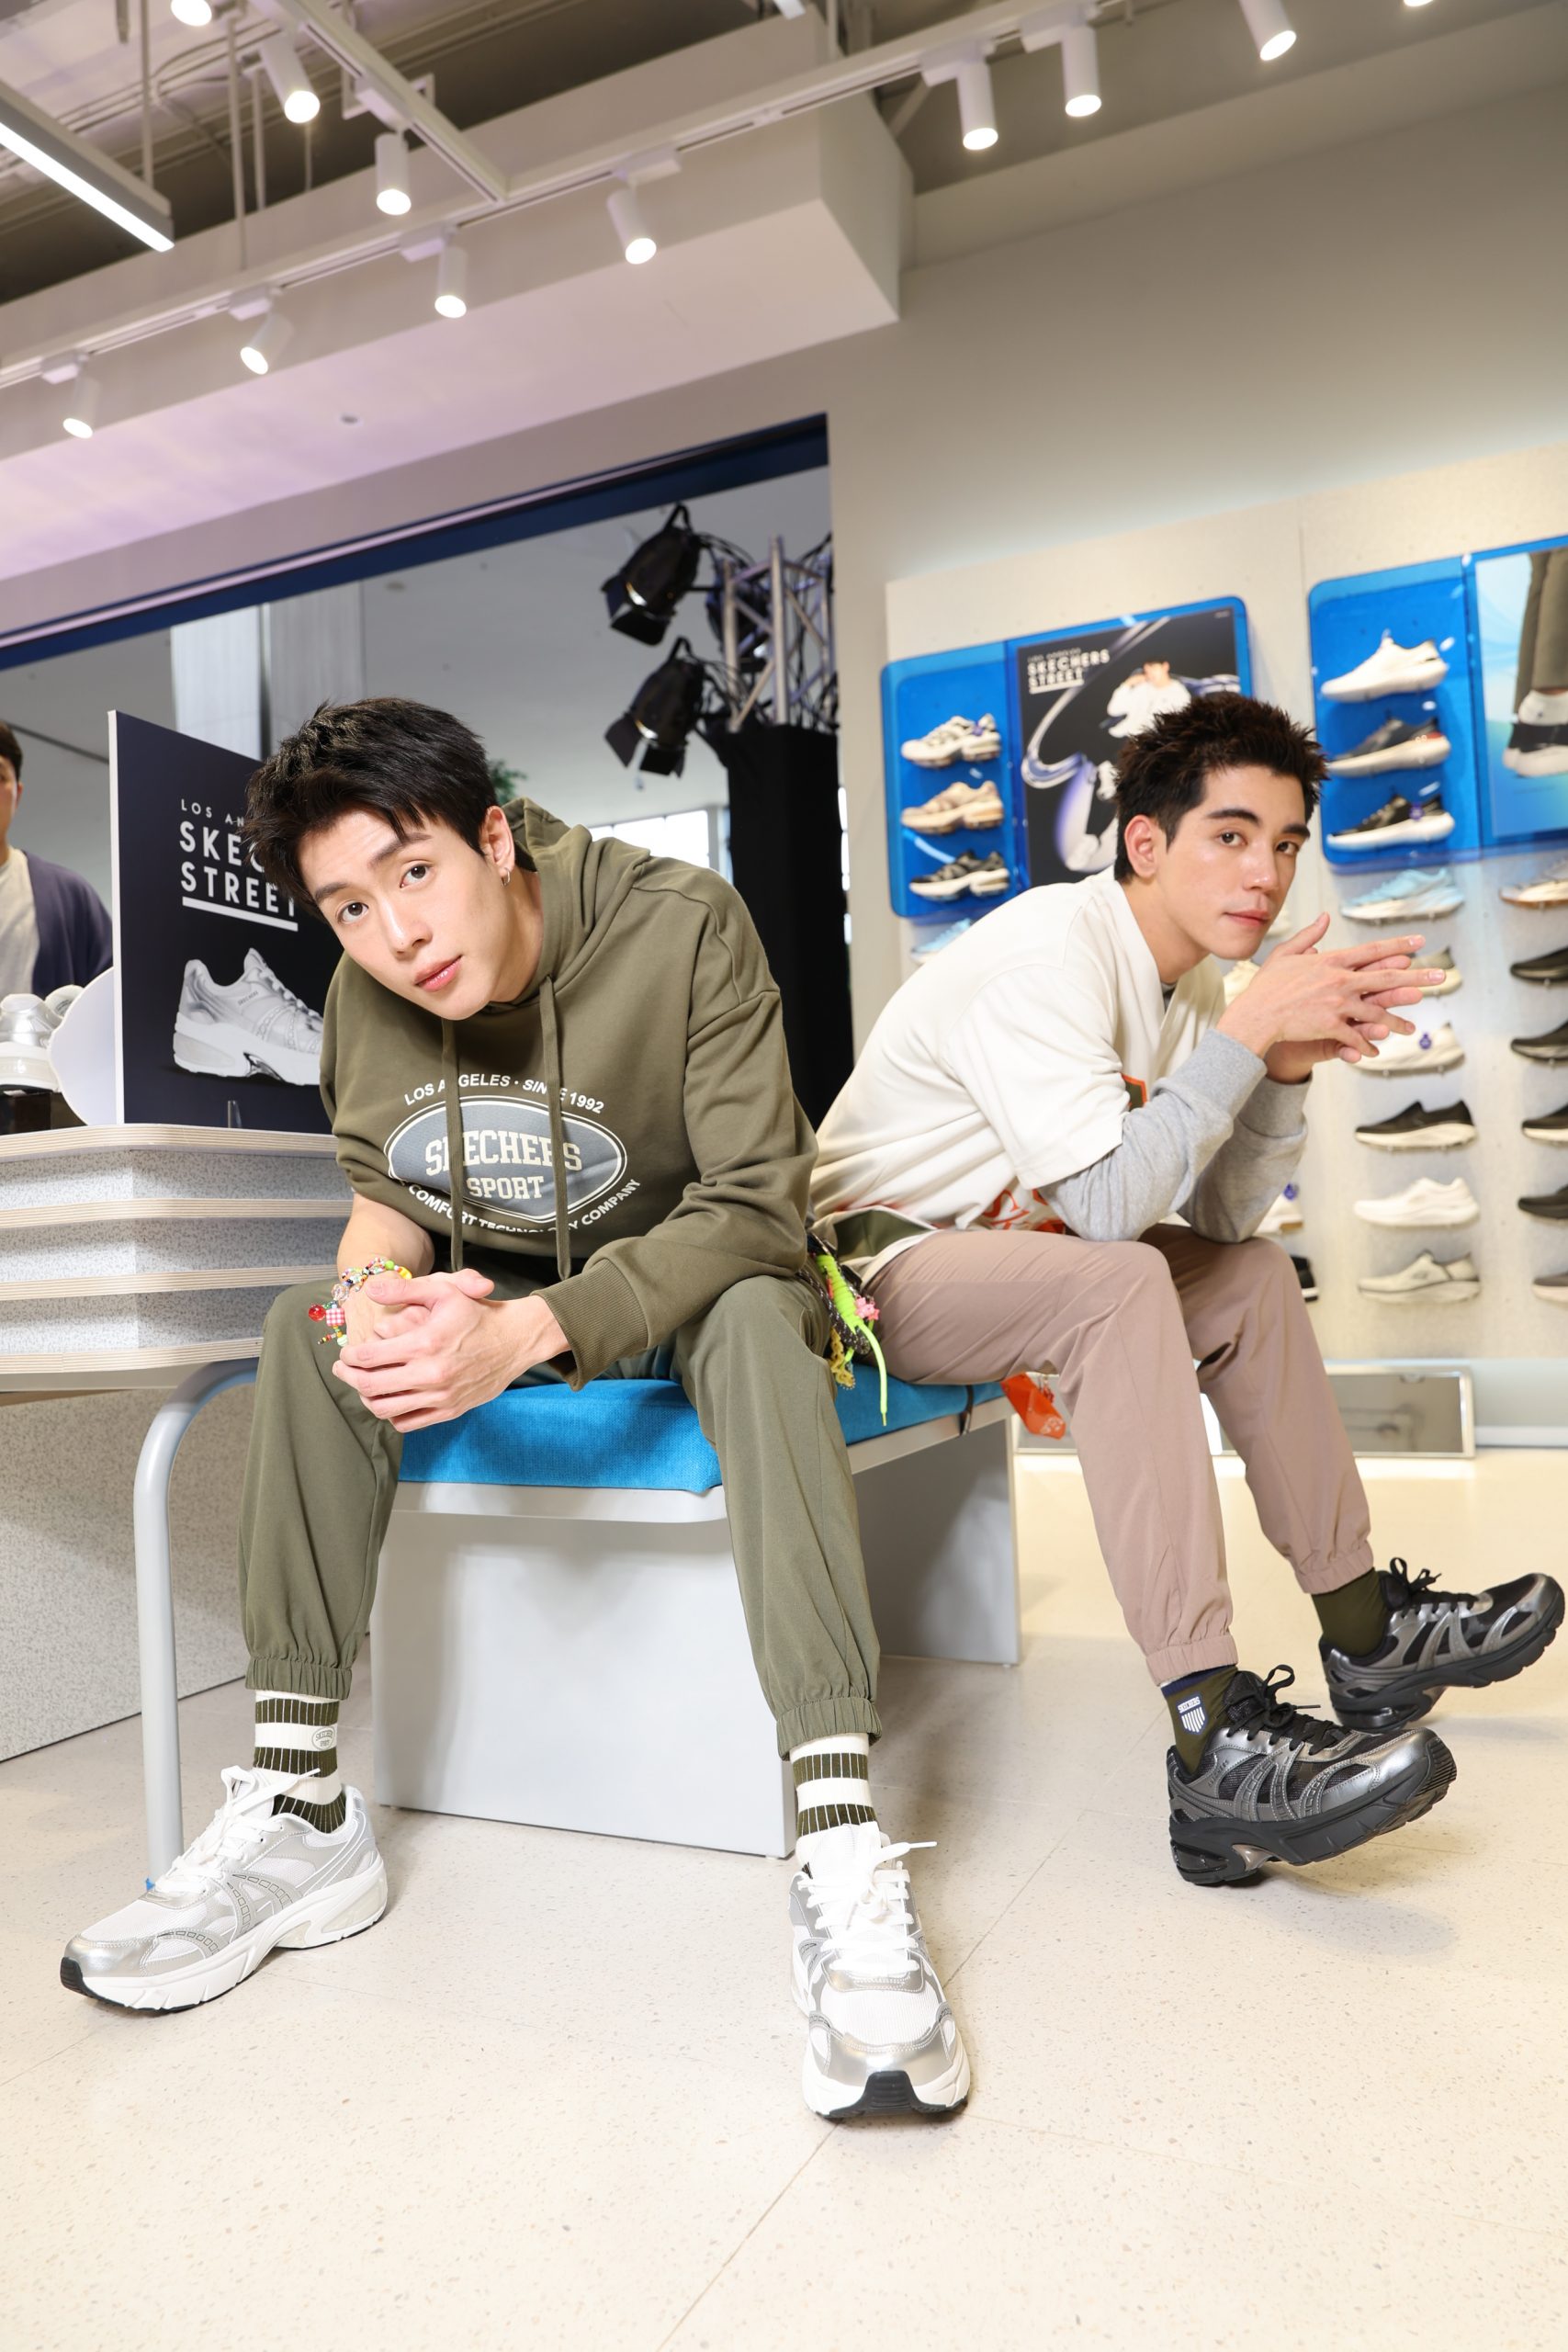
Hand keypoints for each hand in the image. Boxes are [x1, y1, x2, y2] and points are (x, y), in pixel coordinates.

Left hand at [332, 1270, 568, 1431]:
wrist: (516, 1340)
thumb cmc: (477, 1313)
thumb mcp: (444, 1291)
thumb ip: (404, 1290)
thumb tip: (370, 1290)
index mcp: (425, 1343)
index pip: (370, 1356)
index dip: (350, 1356)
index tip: (346, 1353)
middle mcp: (431, 1374)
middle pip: (371, 1385)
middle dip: (349, 1377)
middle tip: (343, 1369)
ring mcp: (440, 1396)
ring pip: (385, 1409)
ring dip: (366, 1397)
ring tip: (363, 1385)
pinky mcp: (450, 1410)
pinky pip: (408, 1422)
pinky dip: (391, 1414)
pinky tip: (390, 1398)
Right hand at [1219, 916, 1444, 1077]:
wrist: (1256, 1014)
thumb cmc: (1267, 985)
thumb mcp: (1287, 953)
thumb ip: (1309, 935)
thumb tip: (1325, 918)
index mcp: (1331, 961)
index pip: (1372, 950)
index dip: (1398, 945)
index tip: (1419, 942)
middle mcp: (1340, 981)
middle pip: (1386, 977)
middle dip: (1416, 978)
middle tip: (1440, 978)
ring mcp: (1337, 1004)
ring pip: (1376, 1012)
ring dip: (1395, 1021)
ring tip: (1410, 1028)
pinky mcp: (1330, 1026)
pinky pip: (1355, 1036)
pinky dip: (1366, 1045)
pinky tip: (1376, 1051)